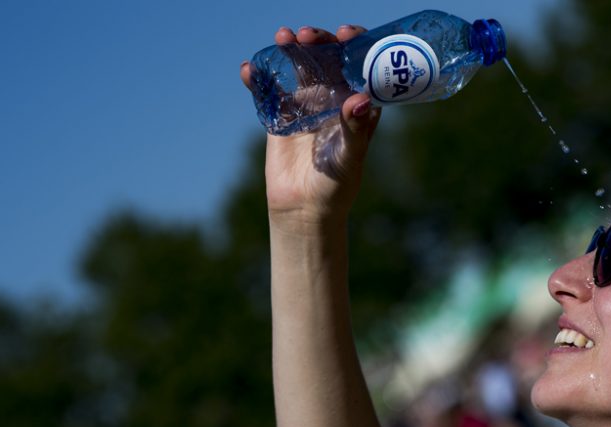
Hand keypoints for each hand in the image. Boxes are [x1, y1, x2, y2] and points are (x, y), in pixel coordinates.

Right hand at [240, 25, 381, 226]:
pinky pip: (269, 90)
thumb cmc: (336, 185)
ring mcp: (307, 104)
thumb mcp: (350, 157)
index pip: (361, 65)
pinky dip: (259, 77)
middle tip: (307, 36)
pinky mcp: (281, 114)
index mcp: (358, 104)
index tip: (347, 35)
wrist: (304, 208)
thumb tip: (360, 100)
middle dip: (320, 41)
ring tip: (282, 37)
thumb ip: (356, 129)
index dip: (357, 44)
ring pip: (299, 67)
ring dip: (291, 48)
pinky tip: (249, 70)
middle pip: (328, 58)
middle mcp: (334, 98)